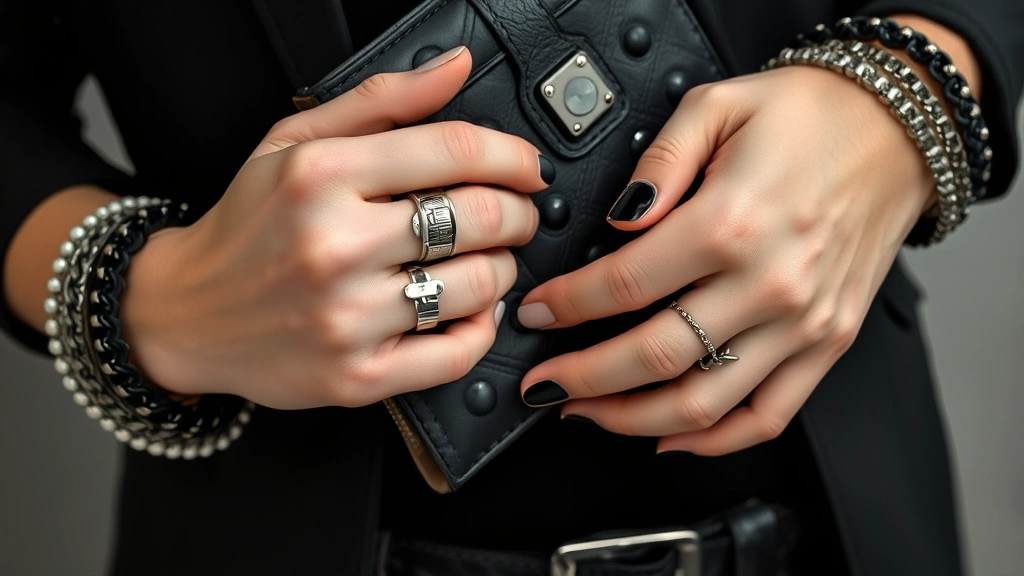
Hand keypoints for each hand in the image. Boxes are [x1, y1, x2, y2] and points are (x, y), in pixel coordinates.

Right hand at [120, 47, 550, 408]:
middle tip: (517, 215)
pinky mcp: (358, 377)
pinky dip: (483, 327)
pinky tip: (471, 308)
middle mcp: (335, 246)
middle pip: (479, 218)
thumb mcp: (295, 144)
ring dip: (504, 268)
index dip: (512, 157)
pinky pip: (457, 353)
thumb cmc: (245, 227)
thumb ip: (382, 100)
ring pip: (479, 285)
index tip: (527, 167)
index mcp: (321, 176)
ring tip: (488, 259)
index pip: (454, 150)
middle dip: (519, 213)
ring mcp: (347, 318)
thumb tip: (456, 66)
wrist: (185, 315)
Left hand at [515, 65, 936, 454]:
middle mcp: (769, 284)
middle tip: (543, 383)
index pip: (623, 285)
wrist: (898, 129)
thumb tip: (617, 218)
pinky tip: (670, 437)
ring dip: (632, 420)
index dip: (566, 307)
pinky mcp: (829, 342)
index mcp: (731, 223)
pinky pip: (767, 416)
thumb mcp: (716, 106)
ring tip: (588, 412)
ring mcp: (803, 323)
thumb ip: (657, 164)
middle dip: (582, 379)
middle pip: (653, 357)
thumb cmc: (811, 116)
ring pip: (703, 403)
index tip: (537, 314)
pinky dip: (714, 441)